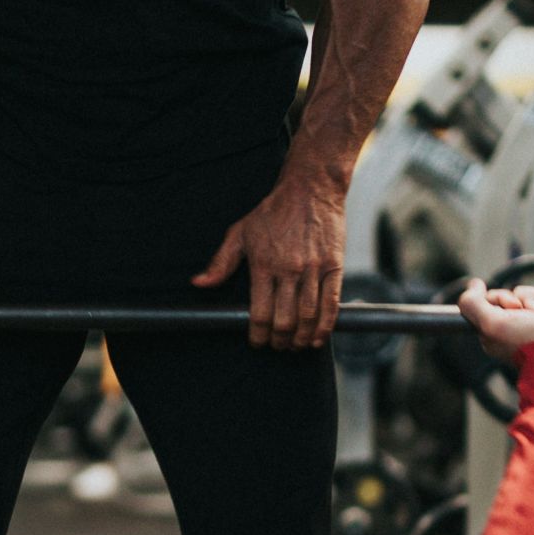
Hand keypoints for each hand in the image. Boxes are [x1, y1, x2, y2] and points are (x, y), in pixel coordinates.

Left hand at [192, 172, 344, 350]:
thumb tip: (199, 284)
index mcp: (263, 264)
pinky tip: (318, 338)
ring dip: (301, 339)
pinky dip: (325, 326)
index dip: (257, 335)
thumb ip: (221, 262)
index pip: (259, 313)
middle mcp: (288, 269)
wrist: (310, 188)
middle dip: (279, 341)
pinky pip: (331, 303)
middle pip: (284, 320)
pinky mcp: (334, 266)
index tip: (257, 342)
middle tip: (277, 346)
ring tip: (296, 345)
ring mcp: (313, 269)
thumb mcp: (240, 232)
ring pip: (308, 316)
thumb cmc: (272, 211)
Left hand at [456, 279, 533, 365]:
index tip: (514, 308)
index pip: (496, 298)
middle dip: (531, 299)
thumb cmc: (530, 342)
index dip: (505, 297)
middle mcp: (517, 326)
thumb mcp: (492, 323)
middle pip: (521, 294)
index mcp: (497, 329)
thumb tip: (474, 285)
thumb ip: (473, 304)